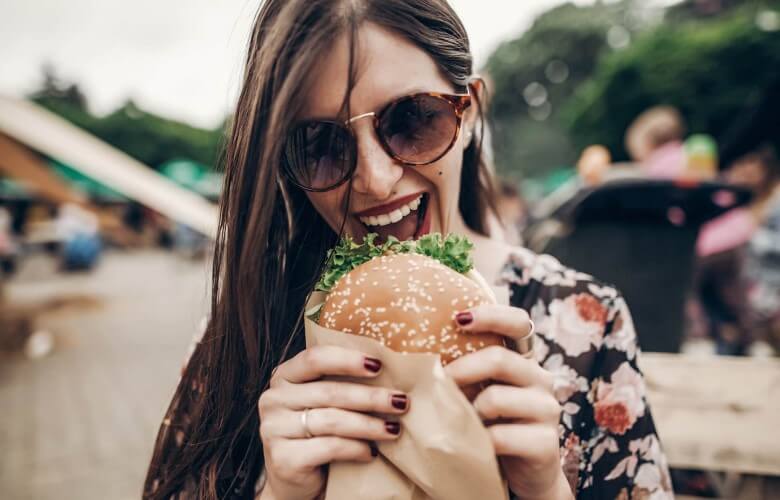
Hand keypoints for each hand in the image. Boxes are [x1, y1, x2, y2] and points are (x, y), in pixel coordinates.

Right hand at [258, 345, 409, 499]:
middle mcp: (273, 399)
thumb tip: (391, 369)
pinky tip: (371, 452)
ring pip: (332, 420)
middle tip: (401, 402)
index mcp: (284, 376)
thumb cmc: (316, 434)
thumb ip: (342, 383)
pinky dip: (356, 448)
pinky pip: (329, 447)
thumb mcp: (323, 403)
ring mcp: (273, 430)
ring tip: (394, 429)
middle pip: (329, 392)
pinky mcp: (283, 459)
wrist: (294, 481)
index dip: (348, 360)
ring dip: (369, 425)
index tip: (379, 365)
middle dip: (371, 397)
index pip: (315, 358)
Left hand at [446, 305, 571, 499]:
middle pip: (500, 359)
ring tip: (459, 423)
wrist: (519, 476)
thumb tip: (416, 357)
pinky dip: (479, 441)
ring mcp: (546, 410)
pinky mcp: (546, 442)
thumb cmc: (489, 426)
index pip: (519, 323)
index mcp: (523, 361)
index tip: (458, 318)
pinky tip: (475, 446)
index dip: (492, 315)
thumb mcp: (476, 394)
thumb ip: (462, 372)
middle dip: (461, 370)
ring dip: (468, 412)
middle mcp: (540, 379)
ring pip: (496, 398)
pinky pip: (501, 436)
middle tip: (438, 383)